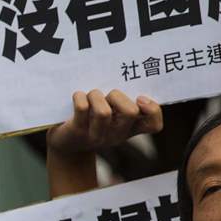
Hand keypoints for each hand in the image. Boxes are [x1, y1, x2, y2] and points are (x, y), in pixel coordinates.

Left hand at [47, 89, 162, 155]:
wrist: (66, 143)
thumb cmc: (92, 122)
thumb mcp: (112, 116)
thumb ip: (122, 102)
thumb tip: (124, 77)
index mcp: (129, 129)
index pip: (153, 125)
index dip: (153, 110)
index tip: (140, 97)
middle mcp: (116, 135)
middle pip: (130, 112)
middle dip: (118, 96)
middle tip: (107, 95)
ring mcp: (97, 135)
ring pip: (103, 112)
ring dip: (96, 95)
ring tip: (90, 96)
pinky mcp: (77, 131)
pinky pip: (82, 108)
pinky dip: (79, 97)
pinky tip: (78, 96)